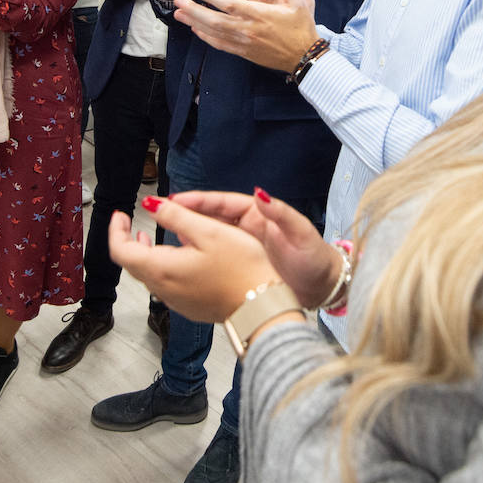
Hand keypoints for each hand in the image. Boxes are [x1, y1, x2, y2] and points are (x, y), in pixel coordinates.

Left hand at [109, 197, 278, 322]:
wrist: (261, 307)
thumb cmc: (241, 268)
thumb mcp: (209, 231)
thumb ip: (176, 216)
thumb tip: (150, 205)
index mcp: (162, 269)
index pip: (121, 250)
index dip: (116, 230)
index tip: (120, 215)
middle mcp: (163, 289)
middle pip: (132, 264)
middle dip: (128, 241)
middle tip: (130, 223)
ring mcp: (176, 301)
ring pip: (148, 275)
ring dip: (145, 254)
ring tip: (149, 237)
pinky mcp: (189, 307)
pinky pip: (165, 285)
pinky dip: (161, 267)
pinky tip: (177, 257)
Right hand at [170, 189, 344, 308]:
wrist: (322, 288)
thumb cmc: (315, 259)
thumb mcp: (301, 233)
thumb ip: (281, 213)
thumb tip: (261, 194)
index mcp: (258, 215)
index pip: (222, 202)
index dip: (198, 200)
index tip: (176, 200)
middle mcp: (246, 228)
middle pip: (209, 217)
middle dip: (185, 215)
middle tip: (160, 213)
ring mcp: (241, 248)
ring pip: (207, 238)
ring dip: (187, 235)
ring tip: (163, 235)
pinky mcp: (239, 267)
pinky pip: (212, 258)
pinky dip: (196, 257)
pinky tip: (181, 260)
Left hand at [174, 0, 318, 72]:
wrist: (305, 57)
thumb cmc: (302, 27)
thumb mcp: (300, 1)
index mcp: (260, 14)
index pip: (229, 3)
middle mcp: (248, 29)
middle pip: (215, 20)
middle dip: (194, 10)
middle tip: (177, 1)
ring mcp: (245, 43)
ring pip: (214, 33)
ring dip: (195, 22)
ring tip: (179, 13)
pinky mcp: (244, 53)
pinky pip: (221, 45)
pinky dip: (207, 37)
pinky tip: (196, 30)